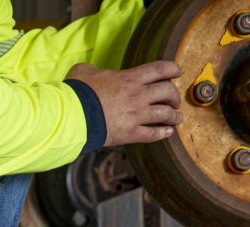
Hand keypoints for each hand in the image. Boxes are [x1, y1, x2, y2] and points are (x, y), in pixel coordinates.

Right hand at [67, 61, 182, 146]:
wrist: (72, 115)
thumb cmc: (77, 92)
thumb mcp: (84, 71)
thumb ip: (95, 70)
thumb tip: (95, 72)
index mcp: (129, 78)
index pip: (159, 69)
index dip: (172, 69)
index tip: (177, 72)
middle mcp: (138, 96)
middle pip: (167, 92)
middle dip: (174, 95)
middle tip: (174, 99)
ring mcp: (136, 115)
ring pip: (165, 114)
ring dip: (174, 115)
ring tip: (177, 118)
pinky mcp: (130, 133)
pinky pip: (152, 134)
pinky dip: (162, 134)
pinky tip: (168, 133)